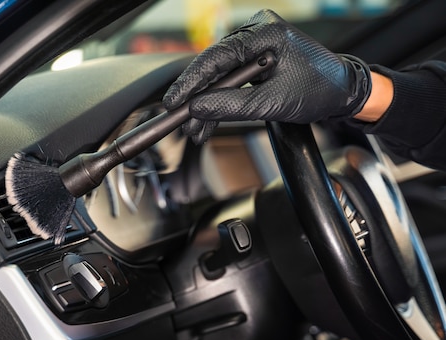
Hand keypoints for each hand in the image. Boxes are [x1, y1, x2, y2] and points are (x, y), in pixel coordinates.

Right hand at [162, 9, 371, 143]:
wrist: (343, 92)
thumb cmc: (318, 90)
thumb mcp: (272, 102)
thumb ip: (231, 105)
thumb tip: (197, 108)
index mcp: (263, 33)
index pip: (215, 57)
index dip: (190, 82)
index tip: (174, 102)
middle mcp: (256, 32)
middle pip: (213, 67)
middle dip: (197, 99)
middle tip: (184, 123)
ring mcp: (255, 44)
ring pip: (219, 76)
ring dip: (207, 104)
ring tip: (197, 130)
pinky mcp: (255, 58)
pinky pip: (230, 79)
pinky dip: (220, 100)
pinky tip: (209, 120)